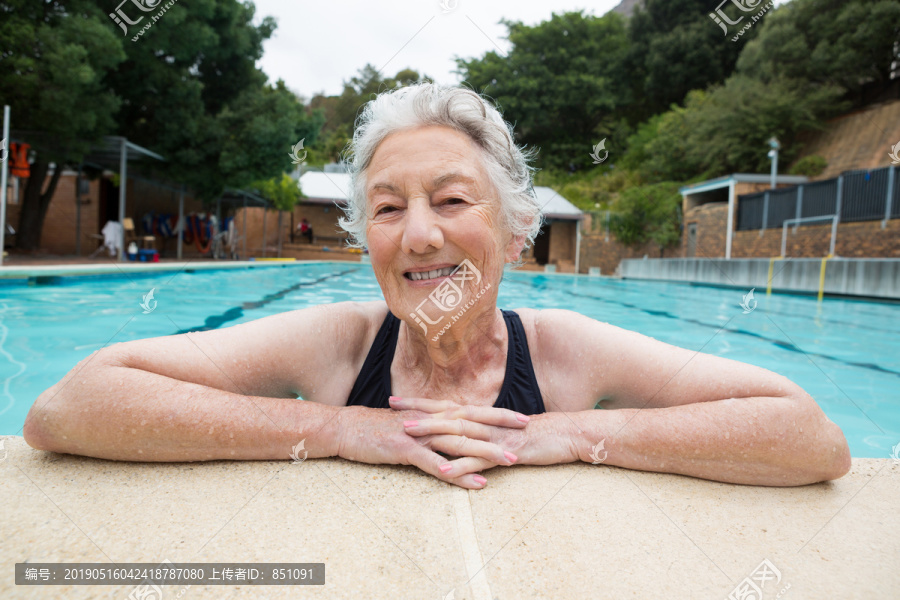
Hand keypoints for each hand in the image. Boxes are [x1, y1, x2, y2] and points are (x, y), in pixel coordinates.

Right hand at [335, 400, 524, 488]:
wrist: (345, 428)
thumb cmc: (376, 428)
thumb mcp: (409, 425)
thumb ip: (431, 428)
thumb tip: (451, 433)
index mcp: (432, 413)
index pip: (471, 411)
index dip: (497, 414)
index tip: (522, 418)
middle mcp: (430, 420)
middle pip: (472, 422)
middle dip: (501, 428)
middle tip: (527, 434)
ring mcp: (418, 434)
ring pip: (459, 442)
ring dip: (486, 452)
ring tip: (510, 461)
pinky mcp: (405, 449)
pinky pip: (436, 463)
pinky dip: (457, 473)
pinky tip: (475, 482)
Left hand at [395, 397, 582, 470]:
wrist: (568, 435)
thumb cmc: (537, 435)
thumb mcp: (504, 432)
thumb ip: (482, 433)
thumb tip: (461, 436)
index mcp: (483, 417)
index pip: (445, 406)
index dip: (420, 403)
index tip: (396, 400)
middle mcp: (484, 423)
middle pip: (445, 414)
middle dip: (417, 412)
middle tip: (391, 408)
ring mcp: (494, 437)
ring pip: (457, 433)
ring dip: (431, 432)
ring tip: (407, 433)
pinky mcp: (505, 453)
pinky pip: (479, 460)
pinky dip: (460, 465)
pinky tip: (442, 470)